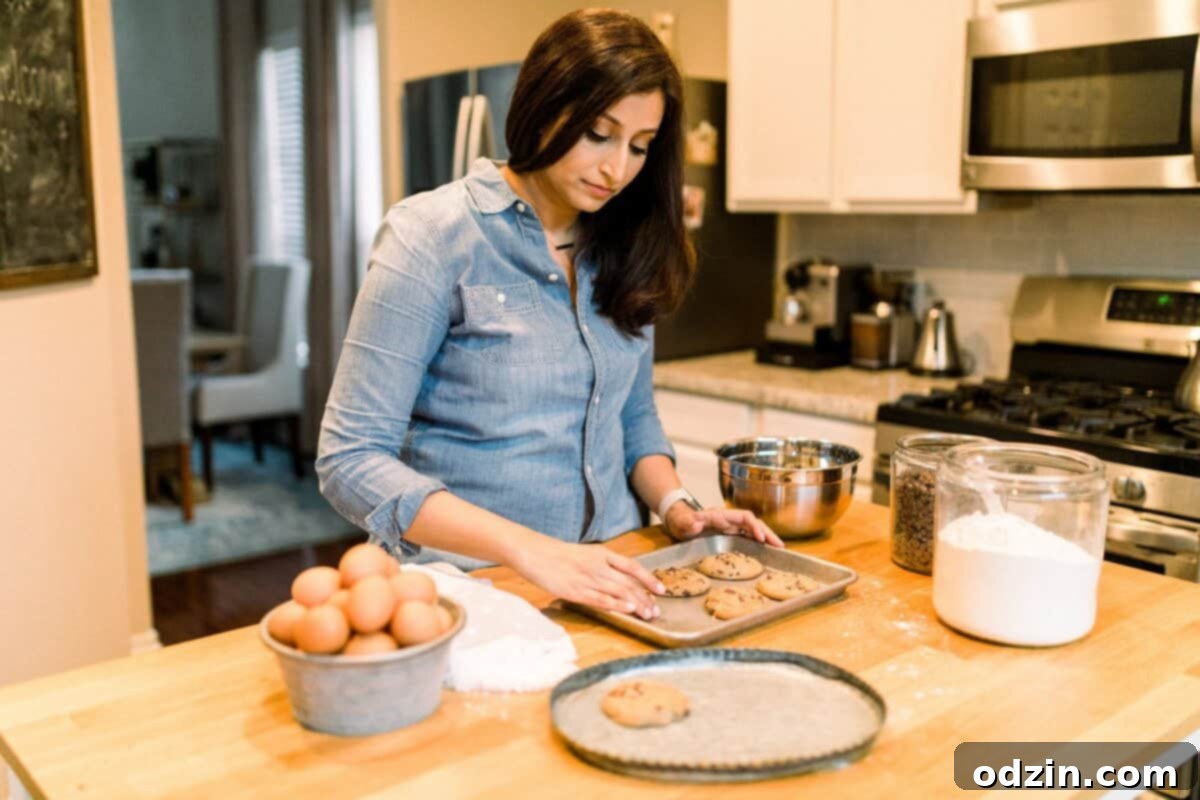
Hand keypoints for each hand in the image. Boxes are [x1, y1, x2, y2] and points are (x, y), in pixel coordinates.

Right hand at [511, 538, 663, 619]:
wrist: (534, 553)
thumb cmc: (558, 555)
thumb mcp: (585, 554)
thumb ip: (603, 564)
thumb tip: (621, 578)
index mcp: (601, 553)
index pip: (632, 566)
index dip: (648, 579)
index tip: (662, 590)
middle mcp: (598, 565)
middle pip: (628, 583)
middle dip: (645, 598)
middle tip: (657, 612)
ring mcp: (587, 578)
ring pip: (618, 592)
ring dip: (636, 604)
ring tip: (648, 615)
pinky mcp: (575, 591)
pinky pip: (600, 599)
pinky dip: (616, 604)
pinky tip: (628, 610)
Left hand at [664, 504, 783, 547]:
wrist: (678, 523)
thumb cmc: (680, 522)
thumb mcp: (681, 523)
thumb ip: (688, 522)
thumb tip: (695, 522)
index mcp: (721, 515)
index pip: (744, 517)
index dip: (754, 527)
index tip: (761, 539)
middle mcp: (729, 520)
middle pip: (753, 523)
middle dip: (767, 533)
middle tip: (780, 546)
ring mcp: (730, 527)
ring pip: (753, 530)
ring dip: (766, 537)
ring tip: (780, 549)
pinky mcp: (730, 534)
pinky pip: (748, 536)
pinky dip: (759, 542)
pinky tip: (767, 550)